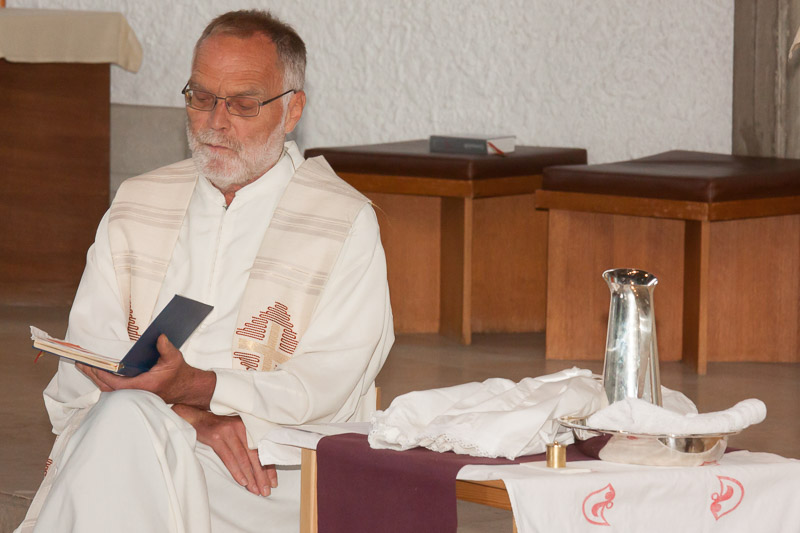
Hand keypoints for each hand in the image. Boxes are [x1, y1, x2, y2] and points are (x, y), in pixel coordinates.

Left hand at [77, 334, 215, 408]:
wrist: (184, 387)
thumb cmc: (178, 372)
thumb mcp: (174, 357)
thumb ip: (166, 347)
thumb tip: (159, 336)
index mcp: (144, 385)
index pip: (118, 384)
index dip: (104, 376)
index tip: (94, 366)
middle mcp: (137, 392)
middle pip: (108, 387)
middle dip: (93, 375)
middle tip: (80, 363)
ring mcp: (134, 394)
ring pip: (109, 389)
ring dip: (96, 378)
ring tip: (85, 366)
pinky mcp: (133, 393)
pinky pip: (114, 389)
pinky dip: (103, 381)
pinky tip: (97, 372)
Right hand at [172, 404, 277, 496]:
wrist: (199, 418)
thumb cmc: (222, 427)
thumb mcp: (238, 430)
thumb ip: (250, 443)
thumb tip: (264, 466)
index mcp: (250, 426)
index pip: (263, 450)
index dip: (269, 467)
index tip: (273, 483)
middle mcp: (242, 428)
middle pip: (255, 455)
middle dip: (262, 475)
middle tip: (266, 491)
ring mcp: (229, 432)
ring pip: (243, 459)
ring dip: (250, 477)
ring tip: (256, 490)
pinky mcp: (216, 438)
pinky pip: (229, 458)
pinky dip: (236, 471)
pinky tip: (243, 482)